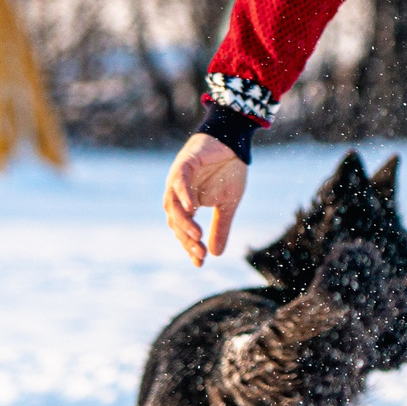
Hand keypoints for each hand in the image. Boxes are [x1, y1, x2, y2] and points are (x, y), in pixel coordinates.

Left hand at [163, 133, 246, 264]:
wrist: (233, 143)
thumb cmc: (229, 171)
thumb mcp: (228, 205)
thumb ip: (220, 227)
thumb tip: (216, 254)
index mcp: (186, 204)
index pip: (184, 230)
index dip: (190, 246)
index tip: (200, 263)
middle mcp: (177, 194)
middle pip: (175, 221)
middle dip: (186, 238)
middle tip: (199, 253)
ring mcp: (177, 180)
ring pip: (174, 205)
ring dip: (183, 222)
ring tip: (196, 236)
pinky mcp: (183, 165)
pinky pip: (179, 182)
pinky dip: (183, 195)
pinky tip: (193, 208)